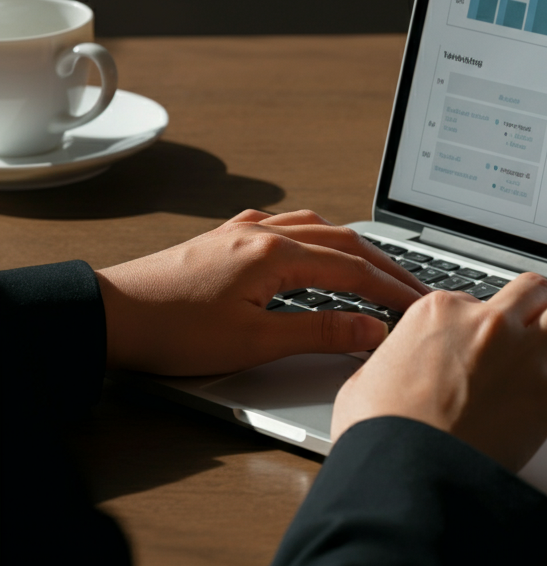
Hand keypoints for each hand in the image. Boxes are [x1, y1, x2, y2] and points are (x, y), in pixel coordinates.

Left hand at [94, 209, 430, 375]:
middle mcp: (265, 233)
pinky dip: (315, 234)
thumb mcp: (254, 341)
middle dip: (384, 264)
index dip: (391, 290)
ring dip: (352, 245)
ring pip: (317, 226)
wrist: (109, 315)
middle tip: (412, 287)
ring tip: (375, 266)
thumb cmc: (173, 331)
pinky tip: (312, 245)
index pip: (354, 269)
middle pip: (343, 241)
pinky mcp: (226, 238)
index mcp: (276, 254)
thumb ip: (319, 332)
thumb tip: (370, 329)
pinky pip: (286, 224)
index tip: (417, 306)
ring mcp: (244, 231)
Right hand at [330, 272, 546, 472]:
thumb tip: (394, 365)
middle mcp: (488, 324)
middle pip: (532, 290)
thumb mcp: (367, 378)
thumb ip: (392, 358)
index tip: (483, 336)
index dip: (481, 318)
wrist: (404, 475)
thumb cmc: (380, 433)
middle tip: (537, 324)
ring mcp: (522, 357)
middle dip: (538, 304)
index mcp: (441, 312)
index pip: (475, 298)